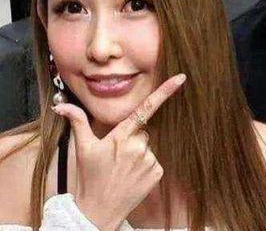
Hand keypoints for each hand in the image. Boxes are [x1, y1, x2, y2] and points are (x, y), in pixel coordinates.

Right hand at [52, 73, 185, 230]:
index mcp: (121, 136)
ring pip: (147, 145)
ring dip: (138, 153)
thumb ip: (78, 122)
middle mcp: (137, 146)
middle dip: (132, 138)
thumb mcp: (82, 149)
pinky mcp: (157, 172)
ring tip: (122, 169)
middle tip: (116, 156)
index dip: (164, 91)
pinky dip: (145, 166)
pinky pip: (154, 160)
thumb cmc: (90, 178)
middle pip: (142, 131)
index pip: (145, 108)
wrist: (98, 212)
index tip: (180, 78)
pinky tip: (132, 176)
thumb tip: (61, 105)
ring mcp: (149, 160)